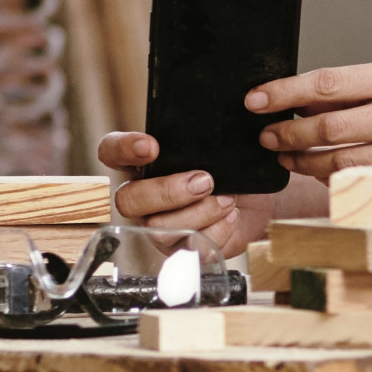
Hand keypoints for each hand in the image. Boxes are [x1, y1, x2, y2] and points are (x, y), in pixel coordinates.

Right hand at [95, 131, 254, 259]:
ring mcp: (160, 227)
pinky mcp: (182, 250)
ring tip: (228, 199)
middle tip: (205, 181)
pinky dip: (216, 231)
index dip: (123, 149)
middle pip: (128, 200)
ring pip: (159, 228)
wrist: (259, 200)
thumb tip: (221, 121)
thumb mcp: (222, 146)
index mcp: (144, 164)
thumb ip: (210, 132)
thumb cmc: (235, 168)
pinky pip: (187, 249)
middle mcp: (145, 197)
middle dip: (168, 191)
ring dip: (200, 212)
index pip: (112, 152)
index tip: (151, 147)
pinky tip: (231, 215)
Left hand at [247, 56, 371, 188]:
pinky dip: (338, 180)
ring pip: (342, 165)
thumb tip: (302, 100)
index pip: (327, 85)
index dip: (284, 94)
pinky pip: (366, 185)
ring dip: (306, 163)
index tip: (255, 99)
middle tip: (267, 135)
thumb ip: (357, 86)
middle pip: (329, 129)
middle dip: (288, 134)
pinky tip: (325, 172)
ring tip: (288, 156)